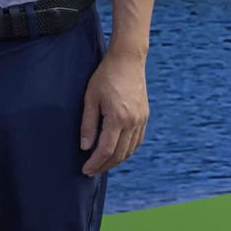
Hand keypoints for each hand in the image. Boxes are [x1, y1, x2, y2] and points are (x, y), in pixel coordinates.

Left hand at [80, 51, 148, 176]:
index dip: (95, 163)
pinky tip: (117, 151)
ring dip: (116, 160)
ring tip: (102, 163)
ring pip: (130, 150)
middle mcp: (132, 121)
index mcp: (117, 117)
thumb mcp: (91, 98)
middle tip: (91, 171)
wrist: (128, 60)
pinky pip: (137, 140)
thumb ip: (88, 124)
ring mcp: (141, 119)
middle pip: (119, 154)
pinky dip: (127, 150)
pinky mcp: (145, 115)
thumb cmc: (106, 76)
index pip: (106, 150)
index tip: (85, 170)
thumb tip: (85, 147)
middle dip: (104, 166)